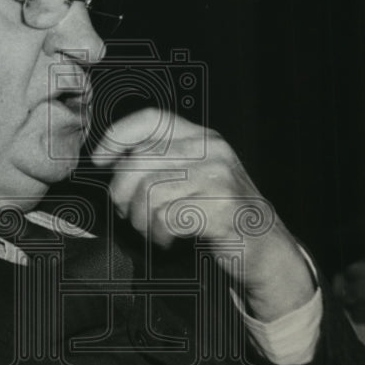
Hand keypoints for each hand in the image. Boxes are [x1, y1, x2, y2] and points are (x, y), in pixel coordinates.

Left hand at [90, 109, 314, 320]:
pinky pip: (167, 218)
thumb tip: (112, 165)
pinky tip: (168, 240)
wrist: (264, 246)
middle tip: (128, 214)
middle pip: (140, 162)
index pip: (151, 119)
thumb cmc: (220, 213)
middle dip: (122, 194)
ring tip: (152, 231)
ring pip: (149, 193)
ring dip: (140, 221)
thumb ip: (164, 162)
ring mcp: (219, 177)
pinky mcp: (221, 208)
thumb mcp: (196, 176)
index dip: (117, 136)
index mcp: (202, 137)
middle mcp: (212, 150)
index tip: (99, 161)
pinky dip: (159, 235)